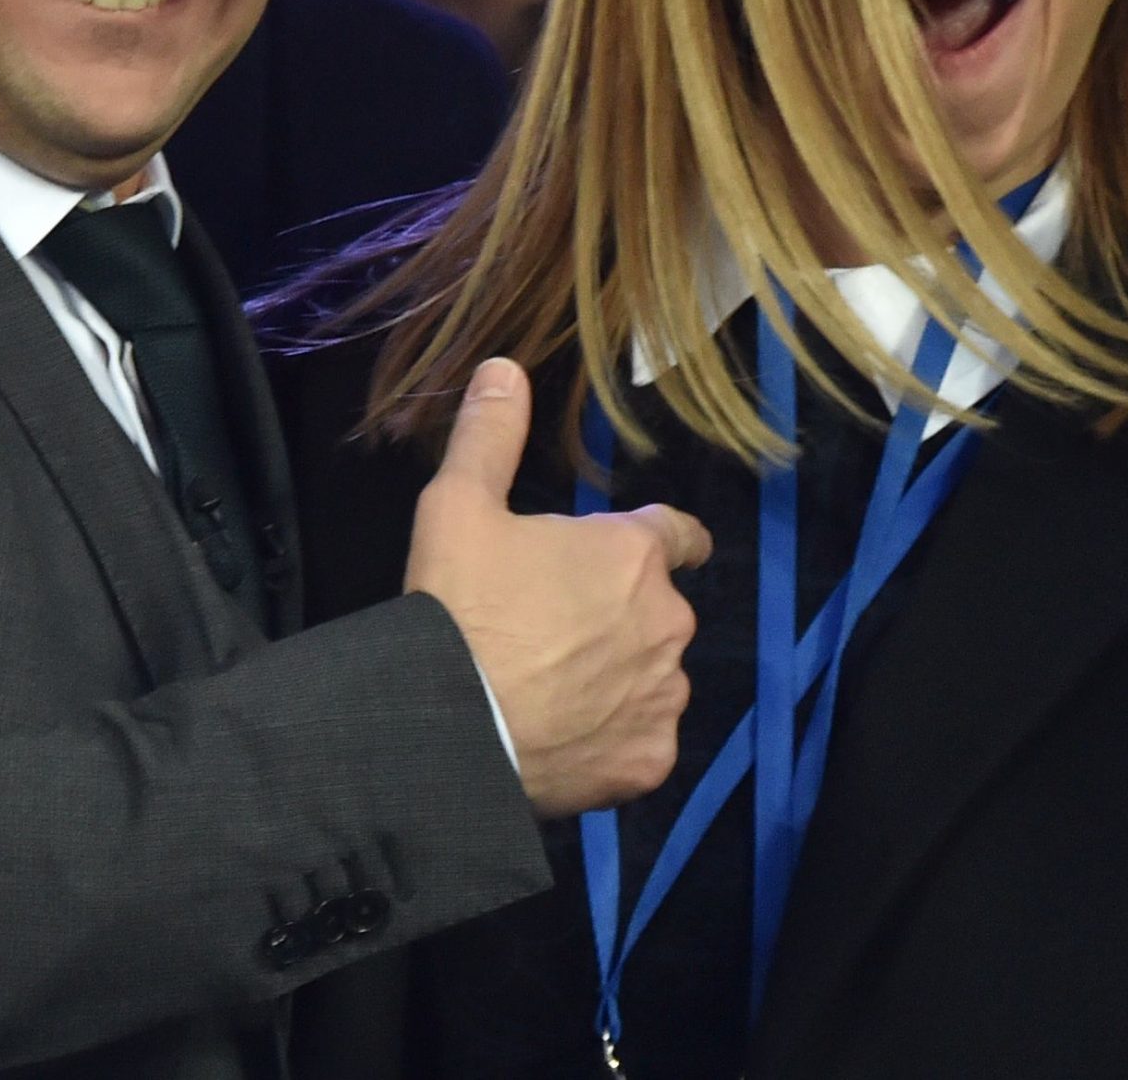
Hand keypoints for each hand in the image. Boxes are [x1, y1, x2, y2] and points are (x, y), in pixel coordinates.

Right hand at [404, 360, 711, 816]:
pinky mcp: (650, 761)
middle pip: (657, 611)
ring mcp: (663, 696)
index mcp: (632, 553)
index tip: (634, 555)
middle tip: (553, 633)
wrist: (449, 727)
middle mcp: (667, 621)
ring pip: (652, 679)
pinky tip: (564, 739)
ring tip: (555, 692)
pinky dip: (612, 740)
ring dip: (620, 679)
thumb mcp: (457, 506)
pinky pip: (640, 743)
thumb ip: (490, 435)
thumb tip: (504, 367)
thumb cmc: (458, 608)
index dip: (658, 540)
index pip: (678, 534)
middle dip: (619, 616)